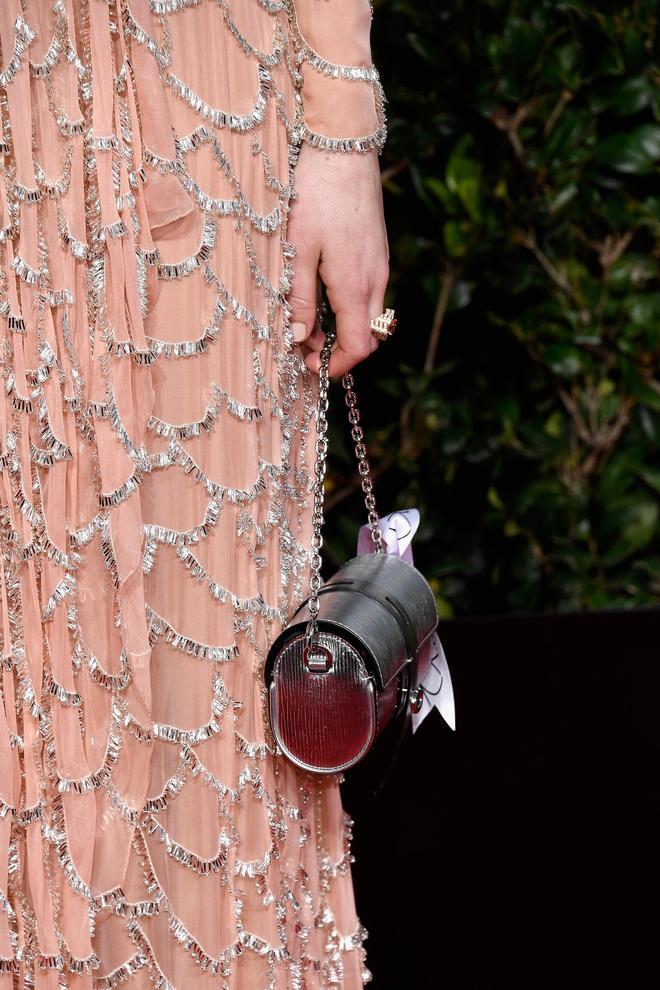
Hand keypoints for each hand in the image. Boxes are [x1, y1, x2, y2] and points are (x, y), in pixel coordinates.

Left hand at [286, 143, 389, 377]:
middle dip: (338, 350)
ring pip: (370, 317)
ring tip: (309, 318)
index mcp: (355, 286)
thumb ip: (301, 298)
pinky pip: (370, 294)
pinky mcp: (378, 252)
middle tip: (304, 344)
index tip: (308, 364)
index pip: (359, 348)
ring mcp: (381, 266)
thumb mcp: (298, 250)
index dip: (335, 365)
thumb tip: (300, 337)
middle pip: (368, 338)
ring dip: (343, 328)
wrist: (344, 148)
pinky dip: (349, 307)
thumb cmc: (316, 195)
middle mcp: (375, 280)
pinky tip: (323, 291)